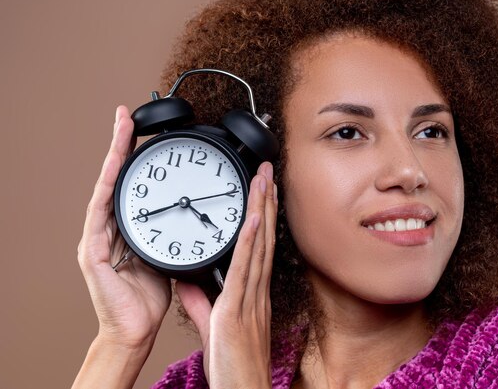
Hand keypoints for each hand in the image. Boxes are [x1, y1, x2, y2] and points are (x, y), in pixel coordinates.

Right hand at [77, 106, 170, 351]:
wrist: (134, 329)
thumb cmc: (148, 297)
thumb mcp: (166, 255)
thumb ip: (169, 232)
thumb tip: (189, 214)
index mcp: (126, 230)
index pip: (132, 186)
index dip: (134, 158)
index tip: (141, 130)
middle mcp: (108, 229)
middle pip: (115, 180)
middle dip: (119, 146)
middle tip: (125, 116)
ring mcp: (96, 239)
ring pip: (106, 190)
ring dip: (113, 159)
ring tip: (120, 129)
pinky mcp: (91, 253)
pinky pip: (100, 215)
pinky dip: (107, 190)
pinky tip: (113, 169)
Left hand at [177, 162, 276, 388]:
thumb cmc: (233, 365)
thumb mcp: (213, 326)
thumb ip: (201, 301)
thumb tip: (190, 280)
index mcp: (251, 294)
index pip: (257, 248)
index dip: (260, 218)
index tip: (261, 193)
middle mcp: (255, 291)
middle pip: (262, 239)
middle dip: (265, 203)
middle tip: (266, 172)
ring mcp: (250, 298)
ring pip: (257, 246)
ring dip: (261, 210)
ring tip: (263, 180)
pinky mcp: (238, 308)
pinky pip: (244, 269)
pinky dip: (249, 241)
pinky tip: (253, 218)